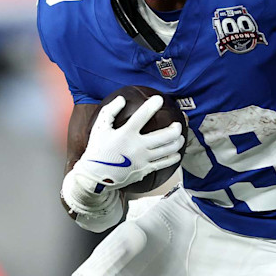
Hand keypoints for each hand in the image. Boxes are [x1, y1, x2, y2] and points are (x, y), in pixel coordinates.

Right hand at [63, 95, 183, 210]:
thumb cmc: (97, 149)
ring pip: (168, 149)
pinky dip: (173, 157)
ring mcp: (143, 160)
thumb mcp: (99, 127)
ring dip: (178, 142)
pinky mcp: (145, 170)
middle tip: (178, 124)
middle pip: (165, 136)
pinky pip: (164, 163)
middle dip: (176, 128)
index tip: (159, 99)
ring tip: (180, 137)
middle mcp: (137, 147)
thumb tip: (122, 98)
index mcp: (126, 134)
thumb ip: (110, 111)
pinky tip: (176, 153)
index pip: (143, 116)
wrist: (95, 177)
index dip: (152, 105)